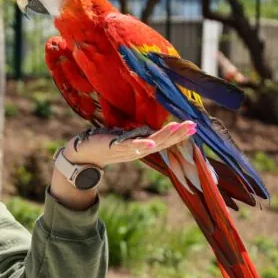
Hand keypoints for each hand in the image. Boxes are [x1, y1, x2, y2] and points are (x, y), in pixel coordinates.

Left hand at [62, 121, 197, 167]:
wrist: (83, 153)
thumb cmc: (105, 142)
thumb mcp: (125, 136)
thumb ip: (138, 132)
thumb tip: (150, 124)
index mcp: (142, 147)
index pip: (164, 140)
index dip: (179, 134)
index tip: (194, 126)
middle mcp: (138, 151)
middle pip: (162, 143)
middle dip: (178, 135)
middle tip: (193, 126)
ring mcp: (128, 151)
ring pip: (150, 144)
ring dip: (165, 137)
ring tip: (179, 127)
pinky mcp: (116, 148)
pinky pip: (131, 147)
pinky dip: (142, 145)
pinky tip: (151, 143)